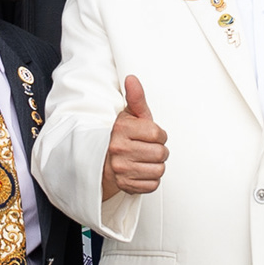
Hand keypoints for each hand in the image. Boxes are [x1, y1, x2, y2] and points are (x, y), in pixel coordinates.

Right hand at [103, 75, 166, 196]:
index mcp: (121, 129)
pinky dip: (151, 179)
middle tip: (149, 148)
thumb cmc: (122, 135)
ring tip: (146, 159)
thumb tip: (132, 78)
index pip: (158, 134)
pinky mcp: (124, 185)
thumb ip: (136, 98)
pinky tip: (142, 171)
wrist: (103, 159)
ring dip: (156, 165)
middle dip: (159, 151)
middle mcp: (118, 149)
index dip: (160, 135)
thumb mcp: (130, 115)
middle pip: (160, 154)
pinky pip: (153, 185)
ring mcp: (120, 169)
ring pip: (159, 170)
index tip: (151, 135)